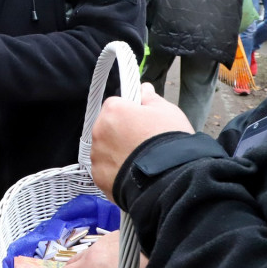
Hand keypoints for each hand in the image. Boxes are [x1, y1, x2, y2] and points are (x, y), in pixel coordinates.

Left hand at [90, 83, 192, 199]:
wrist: (169, 179)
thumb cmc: (168, 141)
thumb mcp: (167, 112)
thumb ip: (151, 98)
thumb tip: (144, 88)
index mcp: (113, 111)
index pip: (116, 104)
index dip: (130, 112)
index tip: (142, 121)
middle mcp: (99, 131)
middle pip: (107, 127)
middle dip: (121, 132)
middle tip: (142, 141)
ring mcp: (97, 156)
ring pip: (105, 148)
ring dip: (116, 152)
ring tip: (139, 160)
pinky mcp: (99, 177)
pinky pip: (105, 169)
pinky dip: (115, 171)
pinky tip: (133, 174)